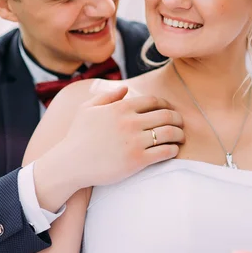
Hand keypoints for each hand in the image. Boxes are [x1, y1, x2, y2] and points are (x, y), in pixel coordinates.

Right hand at [63, 85, 183, 185]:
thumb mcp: (86, 110)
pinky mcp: (137, 160)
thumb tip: (125, 88)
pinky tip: (173, 150)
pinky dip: (173, 149)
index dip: (166, 105)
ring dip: (179, 134)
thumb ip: (107, 96)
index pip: (153, 101)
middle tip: (180, 124)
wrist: (70, 164)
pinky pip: (164, 151)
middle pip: (166, 115)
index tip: (169, 111)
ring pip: (169, 132)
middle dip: (177, 119)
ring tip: (181, 137)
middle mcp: (130, 122)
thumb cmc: (77, 137)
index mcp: (120, 108)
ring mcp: (135, 141)